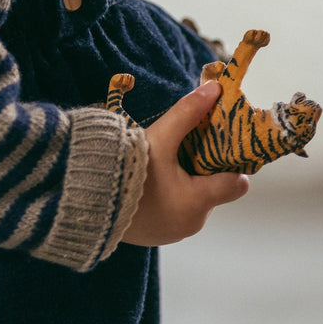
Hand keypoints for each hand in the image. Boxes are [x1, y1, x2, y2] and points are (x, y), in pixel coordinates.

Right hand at [122, 80, 249, 246]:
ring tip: (163, 160)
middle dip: (202, 167)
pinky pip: (173, 211)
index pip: (237, 183)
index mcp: (198, 202)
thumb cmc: (127, 170)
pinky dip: (167, 195)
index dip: (232, 161)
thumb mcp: (160, 137)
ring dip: (184, 181)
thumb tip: (214, 88)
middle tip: (186, 144)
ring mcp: (173, 232)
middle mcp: (192, 223)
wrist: (85, 200)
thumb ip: (188, 112)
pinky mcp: (155, 235)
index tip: (220, 142)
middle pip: (213, 189)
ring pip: (192, 200)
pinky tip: (150, 179)